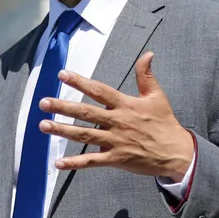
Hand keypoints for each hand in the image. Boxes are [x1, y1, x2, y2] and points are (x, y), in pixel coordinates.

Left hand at [39, 52, 193, 180]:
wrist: (176, 153)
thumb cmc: (165, 123)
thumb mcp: (157, 96)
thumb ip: (146, 75)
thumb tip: (148, 53)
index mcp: (126, 105)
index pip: (99, 90)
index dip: (80, 82)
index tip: (62, 74)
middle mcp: (117, 122)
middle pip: (85, 112)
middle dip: (63, 107)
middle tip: (43, 102)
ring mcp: (115, 142)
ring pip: (84, 135)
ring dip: (62, 130)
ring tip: (43, 126)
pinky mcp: (116, 159)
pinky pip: (92, 162)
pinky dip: (74, 164)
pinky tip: (58, 163)